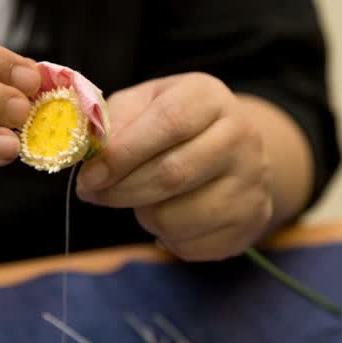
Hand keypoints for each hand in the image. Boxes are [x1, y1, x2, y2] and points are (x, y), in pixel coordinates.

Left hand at [76, 73, 272, 260]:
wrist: (227, 147)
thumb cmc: (172, 123)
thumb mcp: (141, 106)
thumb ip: (113, 125)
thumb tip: (91, 159)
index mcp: (208, 97)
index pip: (168, 123)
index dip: (122, 154)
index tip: (88, 177)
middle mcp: (240, 135)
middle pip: (173, 174)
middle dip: (121, 191)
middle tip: (94, 193)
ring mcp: (252, 181)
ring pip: (178, 217)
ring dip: (143, 214)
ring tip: (141, 197)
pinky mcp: (252, 219)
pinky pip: (191, 245)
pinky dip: (166, 236)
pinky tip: (169, 212)